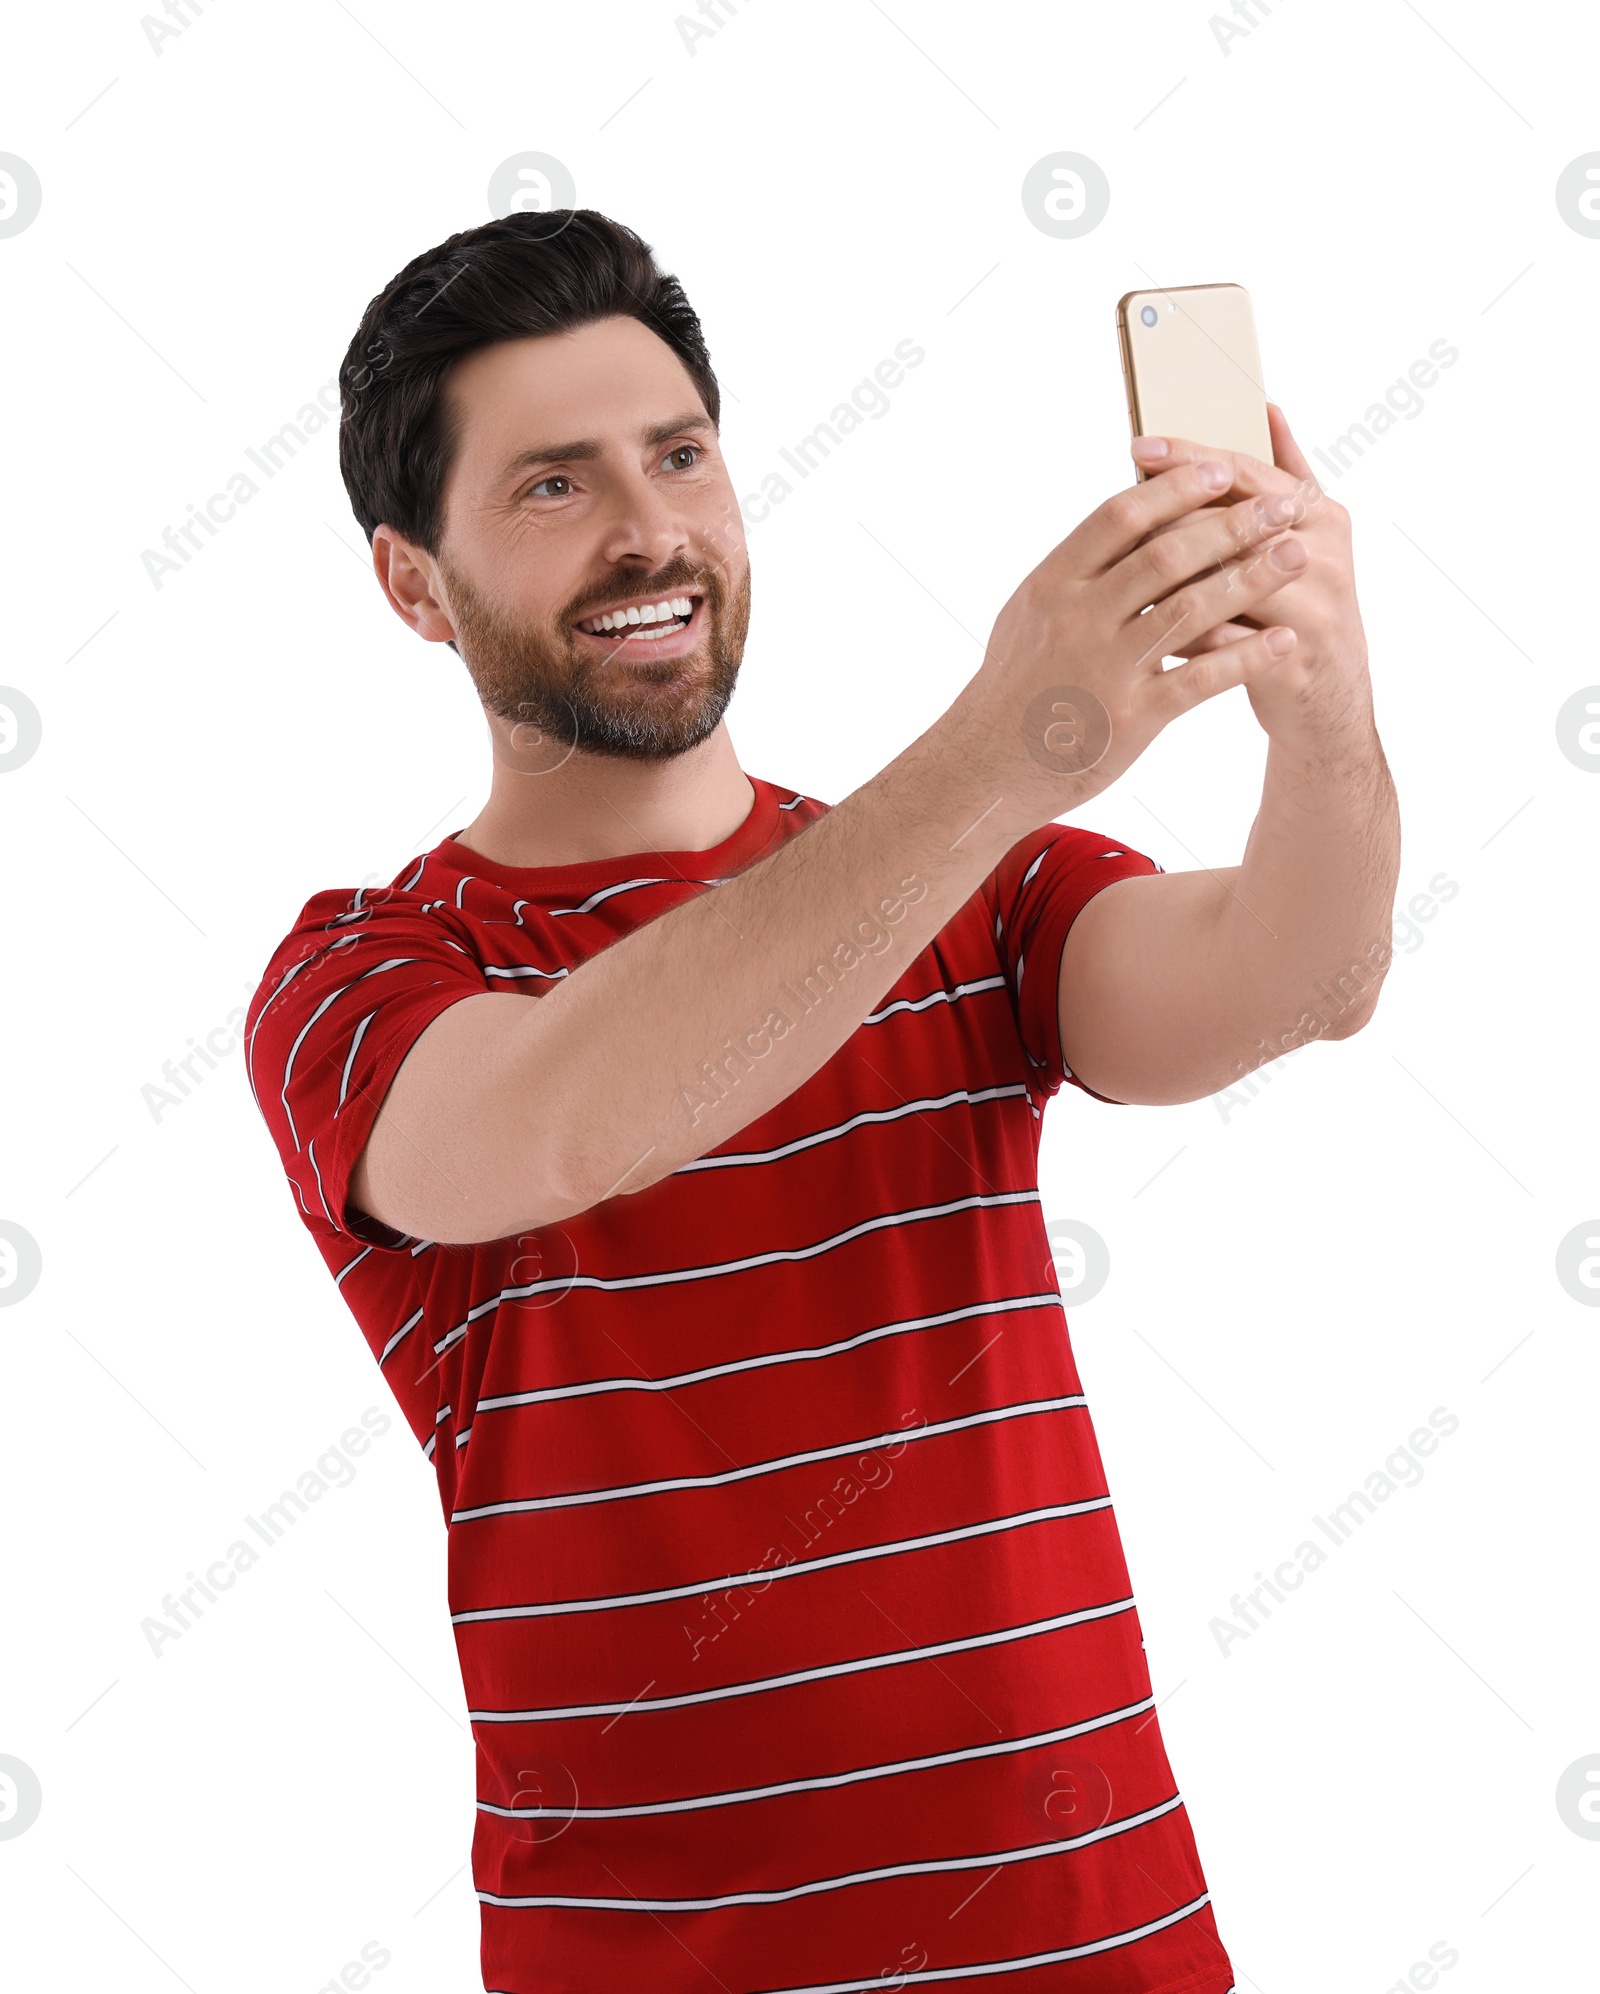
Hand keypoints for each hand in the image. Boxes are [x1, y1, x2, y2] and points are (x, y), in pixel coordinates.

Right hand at [966, 451, 1307, 830]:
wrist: (987, 766)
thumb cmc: (1012, 686)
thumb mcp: (1029, 614)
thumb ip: (1076, 570)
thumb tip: (1123, 519)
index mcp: (1054, 583)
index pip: (1121, 516)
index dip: (1177, 488)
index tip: (1224, 467)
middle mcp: (1079, 618)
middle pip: (1167, 554)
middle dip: (1233, 524)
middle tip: (1284, 504)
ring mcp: (1106, 667)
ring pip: (1191, 608)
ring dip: (1251, 578)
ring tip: (1298, 556)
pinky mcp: (1131, 716)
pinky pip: (1199, 678)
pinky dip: (1245, 656)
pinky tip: (1281, 641)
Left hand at [1135, 405, 1373, 760]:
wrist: (1329, 702)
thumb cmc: (1299, 609)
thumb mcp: (1304, 537)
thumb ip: (1284, 476)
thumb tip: (1266, 409)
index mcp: (1321, 513)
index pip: (1247, 472)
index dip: (1190, 458)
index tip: (1137, 448)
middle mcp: (1322, 553)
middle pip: (1231, 521)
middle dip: (1168, 514)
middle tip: (1114, 511)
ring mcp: (1314, 607)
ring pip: (1226, 580)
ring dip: (1169, 576)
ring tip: (1117, 568)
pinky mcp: (1293, 659)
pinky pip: (1224, 642)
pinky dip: (1180, 634)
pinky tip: (1138, 630)